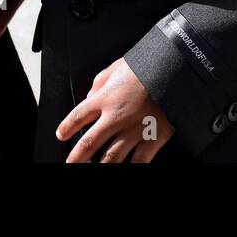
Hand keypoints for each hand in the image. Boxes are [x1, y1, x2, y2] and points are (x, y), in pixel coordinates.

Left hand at [57, 58, 173, 162]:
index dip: (66, 127)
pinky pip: (139, 162)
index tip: (61, 135)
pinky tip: (125, 170)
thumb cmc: (147, 66)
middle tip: (70, 164)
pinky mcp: (153, 139)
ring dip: (100, 168)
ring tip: (94, 171)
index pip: (77, 116)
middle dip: (77, 157)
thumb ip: (100, 82)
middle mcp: (116, 117)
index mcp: (105, 98)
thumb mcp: (117, 66)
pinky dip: (131, 169)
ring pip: (111, 158)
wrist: (175, 71)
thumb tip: (90, 96)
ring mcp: (134, 131)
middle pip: (89, 143)